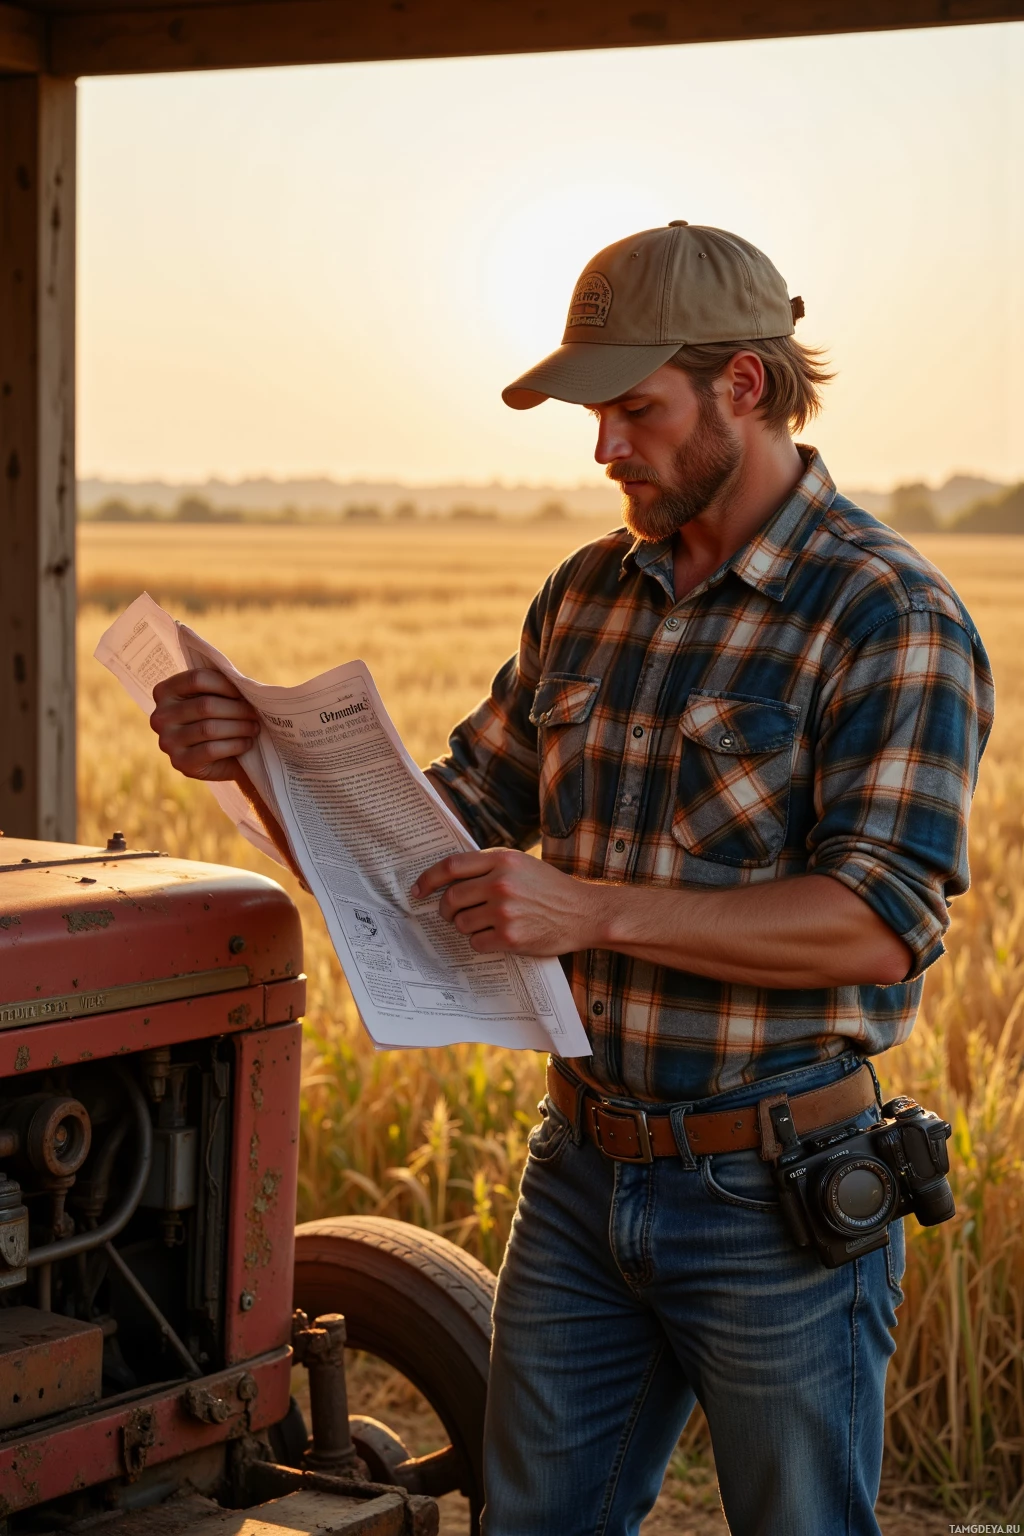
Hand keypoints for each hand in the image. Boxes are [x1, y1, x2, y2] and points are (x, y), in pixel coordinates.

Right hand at [150, 669, 259, 781]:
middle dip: (237, 709)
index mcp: (164, 692)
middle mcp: (159, 717)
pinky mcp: (180, 763)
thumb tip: (243, 682)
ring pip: (209, 728)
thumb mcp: (217, 698)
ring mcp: (167, 742)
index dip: (224, 684)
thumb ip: (222, 686)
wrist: (222, 758)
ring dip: (239, 727)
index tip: (242, 692)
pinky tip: (246, 743)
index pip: (196, 679)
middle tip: (254, 713)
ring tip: (254, 727)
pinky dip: (234, 745)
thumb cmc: (220, 719)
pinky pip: (211, 750)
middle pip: (205, 705)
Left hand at [411, 848, 604, 955]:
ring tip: (484, 924)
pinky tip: (496, 937)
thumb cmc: (551, 888)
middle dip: (445, 909)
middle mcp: (501, 883)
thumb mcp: (521, 864)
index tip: (418, 890)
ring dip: (466, 926)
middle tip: (450, 914)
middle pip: (452, 898)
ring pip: (461, 923)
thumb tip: (449, 879)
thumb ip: (489, 866)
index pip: (451, 866)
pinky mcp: (511, 938)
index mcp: (502, 859)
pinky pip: (477, 942)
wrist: (584, 913)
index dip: (428, 878)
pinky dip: (481, 942)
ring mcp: (505, 911)